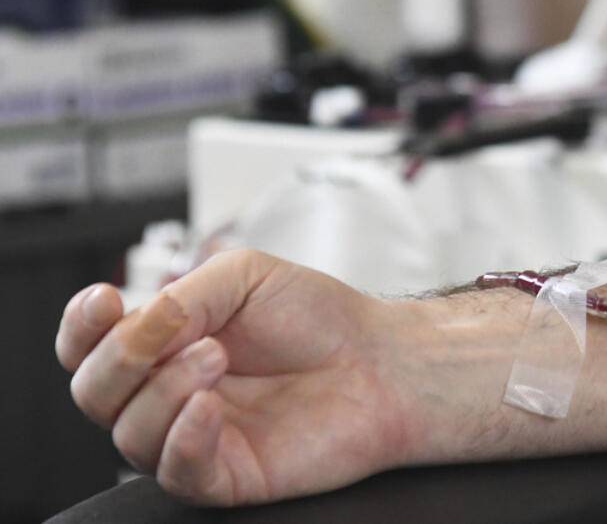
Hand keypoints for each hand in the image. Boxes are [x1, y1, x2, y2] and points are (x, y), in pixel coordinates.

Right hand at [55, 249, 415, 504]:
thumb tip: (142, 322)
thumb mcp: (244, 276)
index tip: (104, 301)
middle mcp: (170, 393)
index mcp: (166, 343)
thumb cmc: (319, 317)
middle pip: (94, 392)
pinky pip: (176, 472)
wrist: (380, 359)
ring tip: (218, 356)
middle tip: (181, 329)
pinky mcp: (226, 475)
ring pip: (129, 433)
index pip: (89, 347)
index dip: (81, 328)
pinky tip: (210, 406)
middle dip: (124, 355)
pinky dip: (183, 436)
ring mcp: (194, 436)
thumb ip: (184, 293)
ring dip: (164, 389)